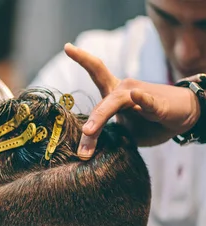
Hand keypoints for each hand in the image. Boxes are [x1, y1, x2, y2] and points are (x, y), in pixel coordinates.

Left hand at [63, 43, 200, 158]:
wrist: (185, 116)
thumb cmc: (149, 123)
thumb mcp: (123, 133)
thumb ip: (106, 136)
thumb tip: (84, 152)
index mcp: (114, 94)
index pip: (97, 73)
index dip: (82, 58)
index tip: (67, 46)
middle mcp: (124, 90)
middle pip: (102, 102)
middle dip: (90, 121)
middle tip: (80, 135)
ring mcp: (141, 95)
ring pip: (116, 103)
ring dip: (100, 118)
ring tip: (89, 131)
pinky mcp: (159, 104)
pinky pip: (148, 103)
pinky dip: (143, 101)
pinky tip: (137, 96)